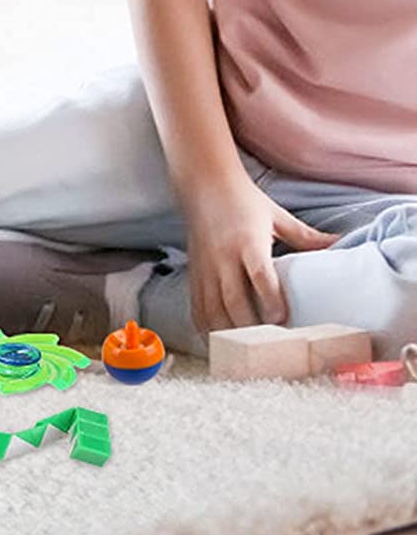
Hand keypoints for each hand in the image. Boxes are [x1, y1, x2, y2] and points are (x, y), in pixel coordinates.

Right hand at [183, 173, 337, 333]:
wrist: (202, 183)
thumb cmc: (243, 200)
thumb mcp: (276, 215)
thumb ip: (306, 237)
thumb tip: (340, 243)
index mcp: (247, 241)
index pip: (258, 275)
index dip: (270, 299)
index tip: (282, 318)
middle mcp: (223, 256)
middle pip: (233, 300)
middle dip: (250, 327)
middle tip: (270, 347)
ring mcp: (205, 266)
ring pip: (212, 308)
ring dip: (228, 332)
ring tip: (247, 352)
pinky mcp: (194, 271)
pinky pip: (196, 305)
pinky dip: (206, 327)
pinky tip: (219, 342)